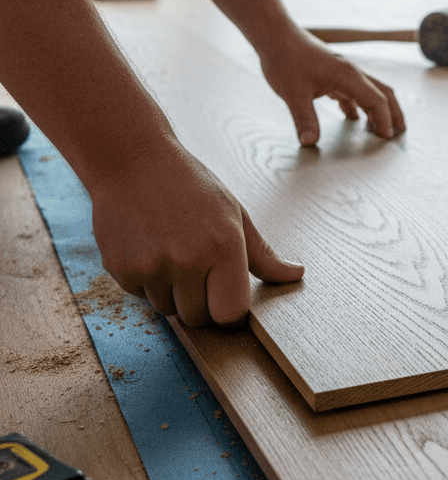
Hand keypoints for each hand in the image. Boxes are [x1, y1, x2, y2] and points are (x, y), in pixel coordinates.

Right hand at [90, 140, 303, 326]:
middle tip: (195, 264)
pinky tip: (148, 247)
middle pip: (198, 318)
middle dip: (199, 301)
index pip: (231, 314)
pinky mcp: (119, 269)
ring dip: (171, 292)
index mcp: (223, 247)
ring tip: (170, 250)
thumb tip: (296, 275)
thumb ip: (263, 254)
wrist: (131, 161)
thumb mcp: (235, 214)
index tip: (225, 296)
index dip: (229, 311)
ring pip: (167, 310)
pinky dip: (145, 281)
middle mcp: (187, 260)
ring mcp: (150, 266)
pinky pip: (140, 296)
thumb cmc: (190, 186)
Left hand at [259, 28, 406, 145]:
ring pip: (370, 91)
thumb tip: (309, 143)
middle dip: (394, 113)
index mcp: (348, 76)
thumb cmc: (285, 59)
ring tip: (380, 128)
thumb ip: (304, 119)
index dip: (384, 120)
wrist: (274, 35)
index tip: (386, 138)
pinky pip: (353, 91)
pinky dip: (358, 105)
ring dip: (378, 109)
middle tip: (400, 132)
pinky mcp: (332, 73)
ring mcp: (342, 72)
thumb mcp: (293, 93)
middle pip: (383, 93)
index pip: (377, 100)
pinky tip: (353, 117)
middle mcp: (351, 73)